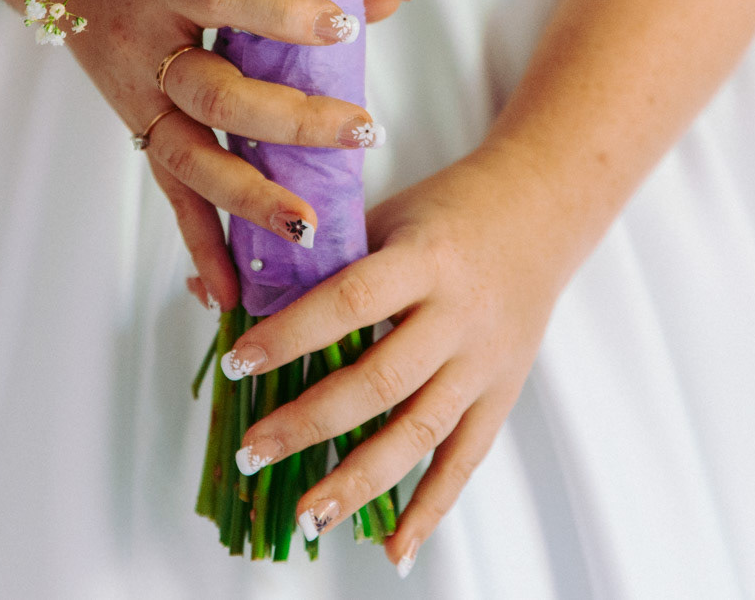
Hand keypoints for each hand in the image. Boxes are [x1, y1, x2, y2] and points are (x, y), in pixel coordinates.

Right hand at [9, 0, 409, 312]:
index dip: (282, 15)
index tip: (343, 27)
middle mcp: (149, 50)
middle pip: (217, 95)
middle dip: (290, 121)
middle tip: (360, 131)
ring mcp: (140, 102)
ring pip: (192, 159)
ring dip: (249, 199)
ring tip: (305, 226)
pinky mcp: (141, 137)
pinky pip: (172, 199)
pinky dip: (200, 249)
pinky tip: (229, 296)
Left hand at [216, 138, 586, 574]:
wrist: (541, 207)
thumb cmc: (448, 209)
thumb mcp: (383, 215)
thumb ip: (311, 259)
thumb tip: (213, 291)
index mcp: (424, 259)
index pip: (352, 302)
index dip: (293, 335)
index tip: (240, 362)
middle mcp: (459, 316)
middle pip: (380, 381)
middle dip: (310, 422)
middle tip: (254, 449)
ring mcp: (484, 362)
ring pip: (419, 432)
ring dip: (359, 481)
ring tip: (306, 513)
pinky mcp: (502, 393)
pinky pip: (464, 461)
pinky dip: (430, 509)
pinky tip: (393, 547)